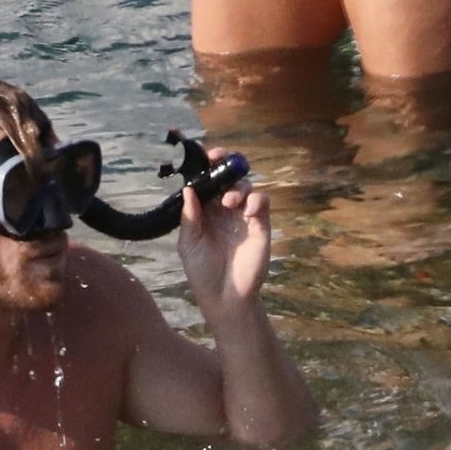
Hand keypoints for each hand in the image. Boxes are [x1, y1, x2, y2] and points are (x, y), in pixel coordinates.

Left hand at [178, 172, 270, 318]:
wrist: (226, 296)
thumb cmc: (202, 271)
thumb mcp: (189, 243)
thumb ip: (190, 216)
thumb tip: (187, 188)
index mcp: (205, 210)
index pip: (206, 181)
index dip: (205, 165)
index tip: (201, 153)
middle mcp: (224, 209)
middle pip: (227, 177)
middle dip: (225, 163)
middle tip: (219, 158)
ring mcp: (243, 215)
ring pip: (245, 186)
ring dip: (237, 187)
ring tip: (229, 202)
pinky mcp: (260, 224)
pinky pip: (263, 202)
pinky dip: (257, 199)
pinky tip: (248, 210)